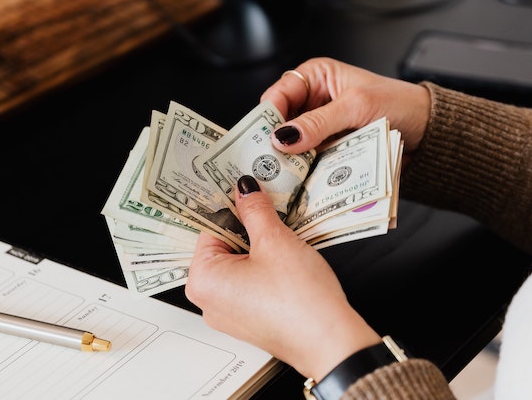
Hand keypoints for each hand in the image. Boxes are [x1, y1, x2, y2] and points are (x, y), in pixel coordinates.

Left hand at [186, 176, 380, 380]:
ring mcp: (228, 313)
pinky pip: (250, 284)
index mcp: (202, 280)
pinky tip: (286, 263)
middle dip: (247, 229)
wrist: (330, 341)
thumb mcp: (275, 241)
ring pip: (239, 265)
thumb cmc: (300, 301)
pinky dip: (265, 269)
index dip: (232, 208)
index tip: (247, 193)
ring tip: (283, 241)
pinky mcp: (249, 320)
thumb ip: (255, 210)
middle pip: (223, 247)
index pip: (209, 228)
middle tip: (271, 214)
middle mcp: (208, 300)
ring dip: (259, 248)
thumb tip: (244, 190)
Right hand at [261, 57, 430, 161]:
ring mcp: (321, 128)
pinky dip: (305, 170)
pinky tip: (301, 180)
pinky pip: (309, 160)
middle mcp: (314, 101)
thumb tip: (283, 136)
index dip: (268, 116)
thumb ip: (318, 121)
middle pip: (281, 123)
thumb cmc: (399, 104)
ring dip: (290, 159)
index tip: (264, 138)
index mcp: (316, 77)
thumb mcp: (355, 106)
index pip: (278, 94)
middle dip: (277, 141)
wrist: (428, 130)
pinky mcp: (329, 149)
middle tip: (269, 161)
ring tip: (283, 175)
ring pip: (293, 145)